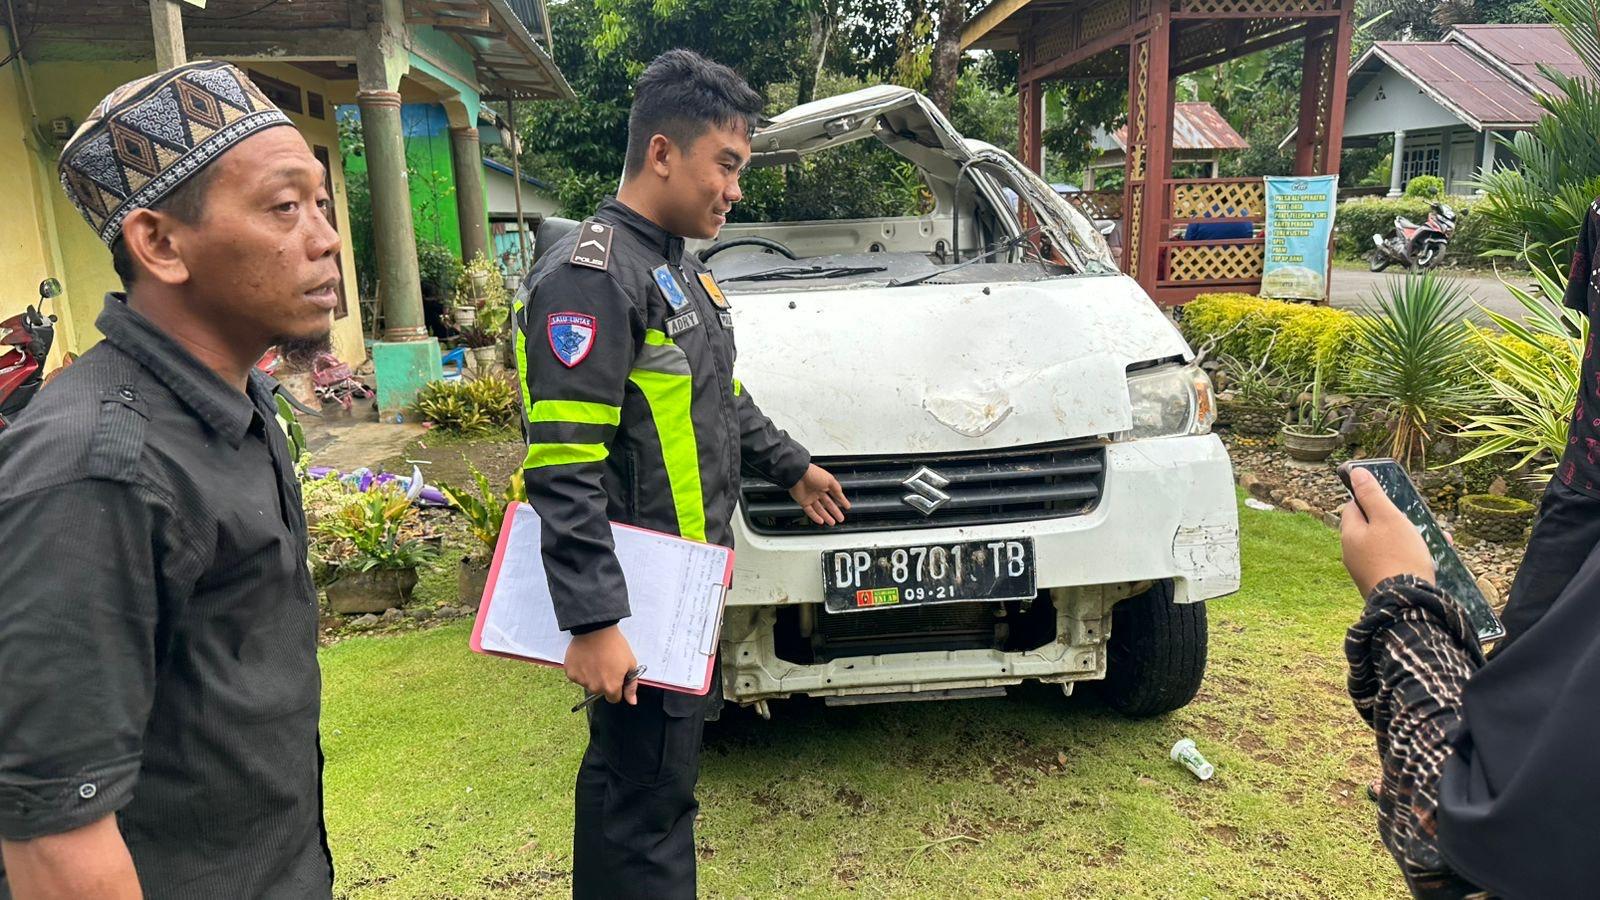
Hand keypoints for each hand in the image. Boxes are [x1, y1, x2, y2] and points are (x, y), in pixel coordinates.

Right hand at [564, 626, 638, 704]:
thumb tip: (632, 702)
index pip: (614, 698)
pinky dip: (580, 669)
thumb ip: (631, 686)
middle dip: (603, 681)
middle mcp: (594, 687)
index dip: (616, 688)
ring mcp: (581, 681)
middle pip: (599, 691)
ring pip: (587, 683)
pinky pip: (576, 676)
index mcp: (610, 687)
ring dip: (591, 675)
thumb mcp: (630, 664)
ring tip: (595, 659)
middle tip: (605, 664)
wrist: (596, 630)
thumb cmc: (615, 645)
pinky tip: (585, 658)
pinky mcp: (570, 672)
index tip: (615, 676)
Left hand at [789, 464, 849, 525]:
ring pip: (820, 509)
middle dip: (835, 512)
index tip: (847, 506)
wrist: (798, 475)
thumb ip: (837, 488)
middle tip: (840, 518)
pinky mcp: (803, 502)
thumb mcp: (830, 480)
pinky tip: (821, 521)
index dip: (842, 501)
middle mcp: (818, 491)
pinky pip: (810, 511)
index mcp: (825, 484)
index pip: (835, 494)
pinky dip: (815, 517)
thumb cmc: (813, 474)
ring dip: (826, 516)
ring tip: (832, 522)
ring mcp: (810, 497)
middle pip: (828, 504)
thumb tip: (841, 495)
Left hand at [1340, 467, 1434, 596]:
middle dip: (1396, 521)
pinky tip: (1432, 559)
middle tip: (1418, 522)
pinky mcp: (1380, 585)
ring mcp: (1365, 571)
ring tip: (1433, 539)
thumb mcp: (1387, 518)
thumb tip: (1355, 472)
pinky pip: (1394, 563)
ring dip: (1409, 539)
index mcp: (1349, 535)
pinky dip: (1410, 557)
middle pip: (1372, 527)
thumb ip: (1372, 495)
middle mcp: (1352, 554)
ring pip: (1387, 546)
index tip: (1394, 501)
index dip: (1373, 500)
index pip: (1354, 506)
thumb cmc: (1398, 556)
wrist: (1407, 605)